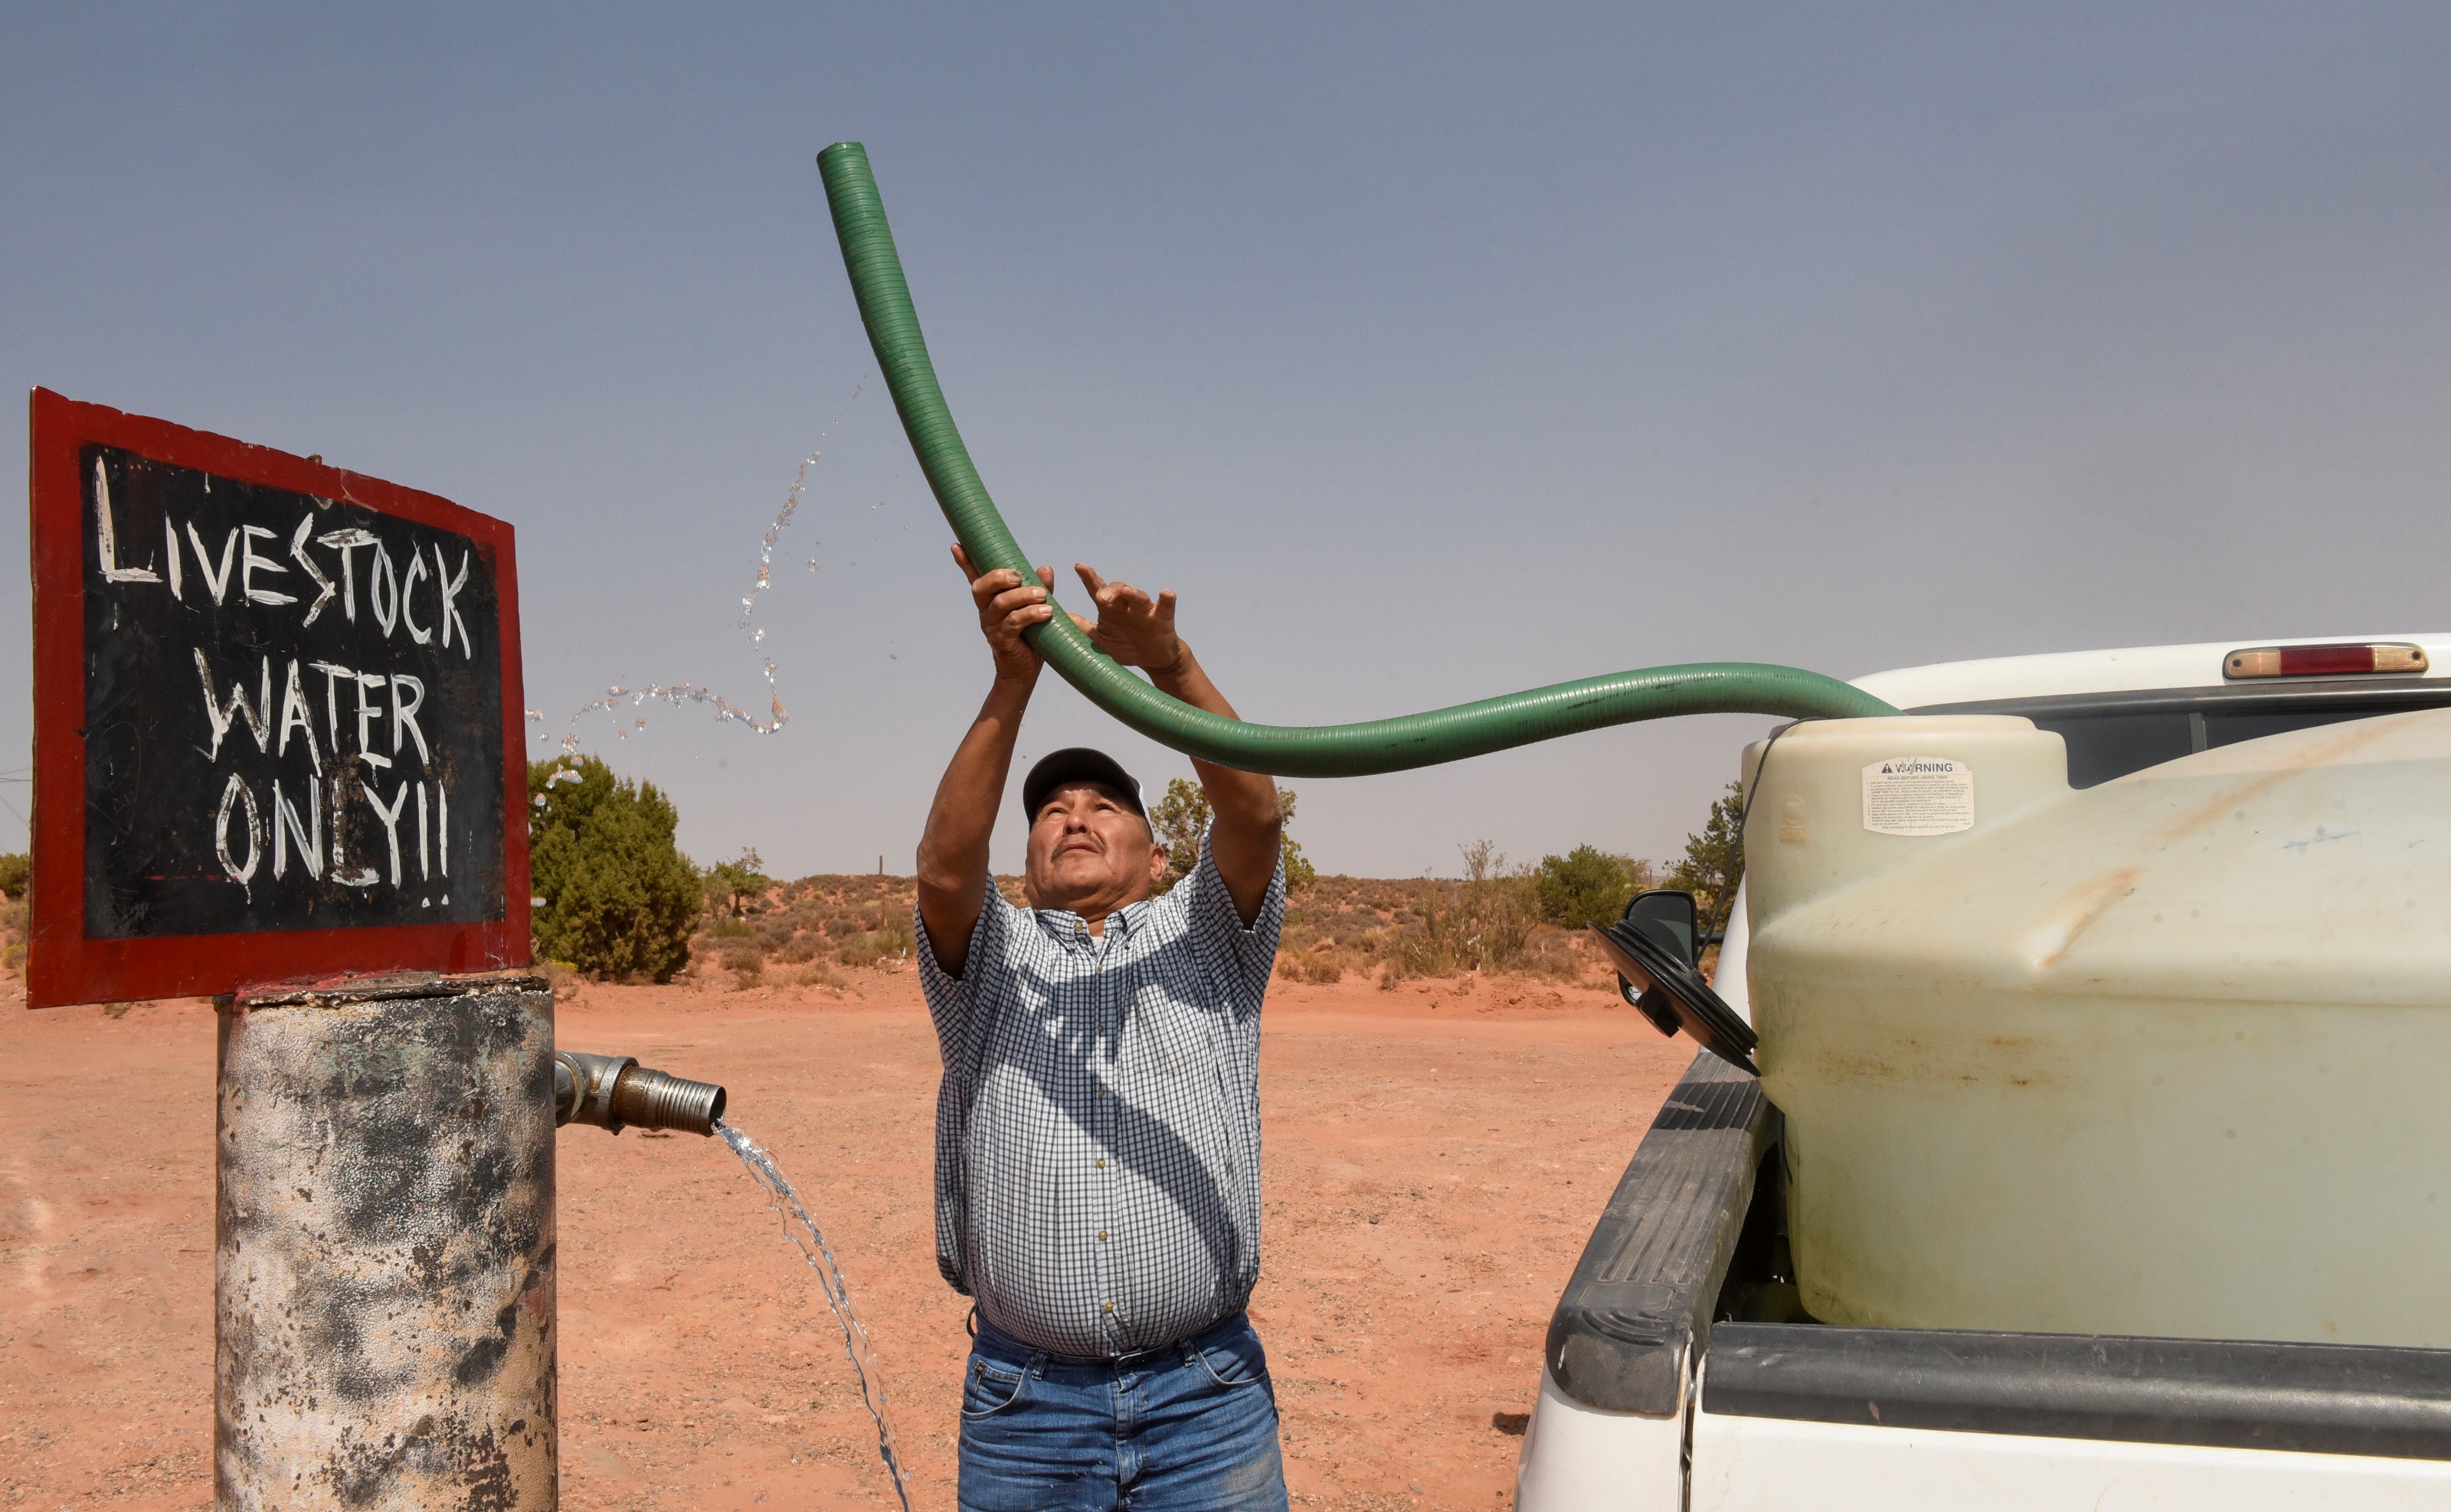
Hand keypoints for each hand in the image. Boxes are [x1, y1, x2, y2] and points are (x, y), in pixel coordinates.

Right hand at [953, 544, 1083, 682]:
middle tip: (1019, 576)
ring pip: (1000, 604)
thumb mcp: (1036, 607)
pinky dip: (1030, 615)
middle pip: (982, 587)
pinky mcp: (1001, 640)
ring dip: (1022, 596)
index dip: (965, 562)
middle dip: (998, 577)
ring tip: (1042, 596)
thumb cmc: (1029, 635)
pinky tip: (1045, 613)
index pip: (975, 578)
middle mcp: (986, 611)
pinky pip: (1013, 623)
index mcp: (991, 600)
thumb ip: (1040, 587)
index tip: (956, 545)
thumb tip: (1045, 568)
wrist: (1025, 670)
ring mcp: (991, 626)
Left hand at [1075, 564, 1183, 673]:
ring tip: (1128, 591)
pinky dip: (1167, 599)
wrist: (1152, 659)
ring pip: (1139, 596)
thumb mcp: (1100, 641)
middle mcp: (1126, 605)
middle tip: (1101, 597)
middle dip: (1109, 590)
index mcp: (1110, 609)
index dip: (1088, 577)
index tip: (1079, 566)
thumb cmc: (1125, 646)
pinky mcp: (1163, 618)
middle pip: (1117, 590)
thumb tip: (1058, 620)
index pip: (1097, 589)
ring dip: (1132, 593)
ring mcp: (1145, 609)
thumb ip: (1082, 629)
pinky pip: (1166, 606)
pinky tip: (1165, 593)